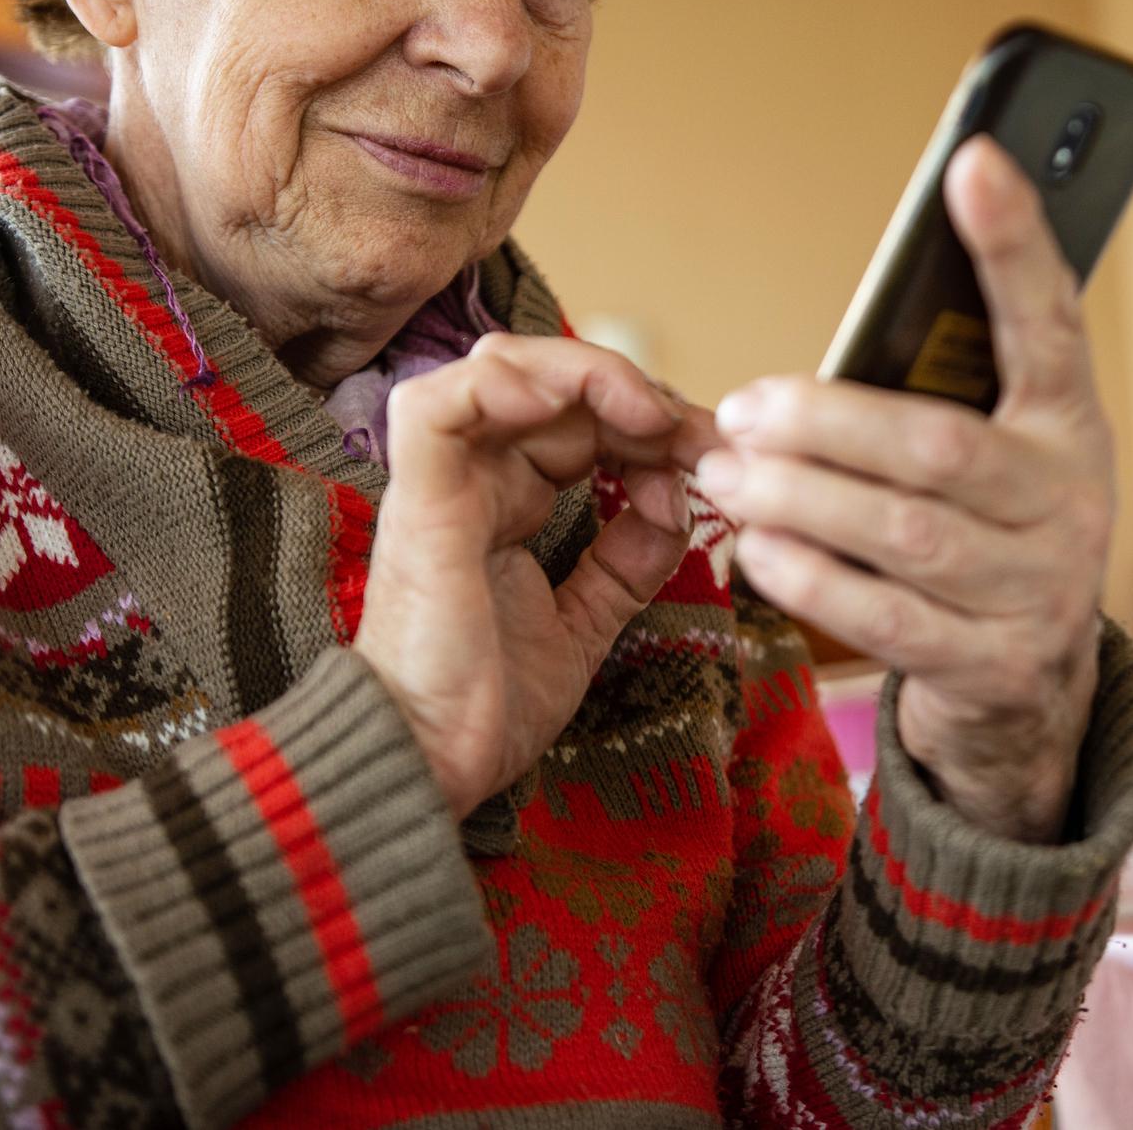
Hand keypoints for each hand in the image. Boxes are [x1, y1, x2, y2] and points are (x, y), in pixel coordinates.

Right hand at [355, 334, 719, 819]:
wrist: (431, 765)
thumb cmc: (489, 704)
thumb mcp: (587, 622)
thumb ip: (630, 558)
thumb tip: (675, 495)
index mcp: (506, 501)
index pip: (581, 421)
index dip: (653, 422)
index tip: (715, 455)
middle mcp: (473, 479)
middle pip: (553, 383)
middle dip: (640, 395)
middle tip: (702, 436)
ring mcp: (441, 483)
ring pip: (501, 368)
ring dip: (586, 375)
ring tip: (649, 415)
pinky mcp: (418, 500)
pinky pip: (440, 407)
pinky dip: (504, 384)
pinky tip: (566, 400)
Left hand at [696, 136, 1113, 842]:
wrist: (1032, 686)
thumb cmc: (983, 534)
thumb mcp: (991, 453)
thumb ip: (932, 396)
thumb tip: (805, 367)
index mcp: (1069, 425)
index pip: (1049, 321)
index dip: (1015, 244)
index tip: (972, 161)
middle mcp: (1069, 502)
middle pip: (940, 446)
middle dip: (826, 423)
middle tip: (741, 408)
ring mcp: (1039, 590)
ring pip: (905, 533)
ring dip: (800, 497)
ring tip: (724, 472)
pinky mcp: (994, 666)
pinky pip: (887, 617)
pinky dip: (812, 576)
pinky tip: (756, 546)